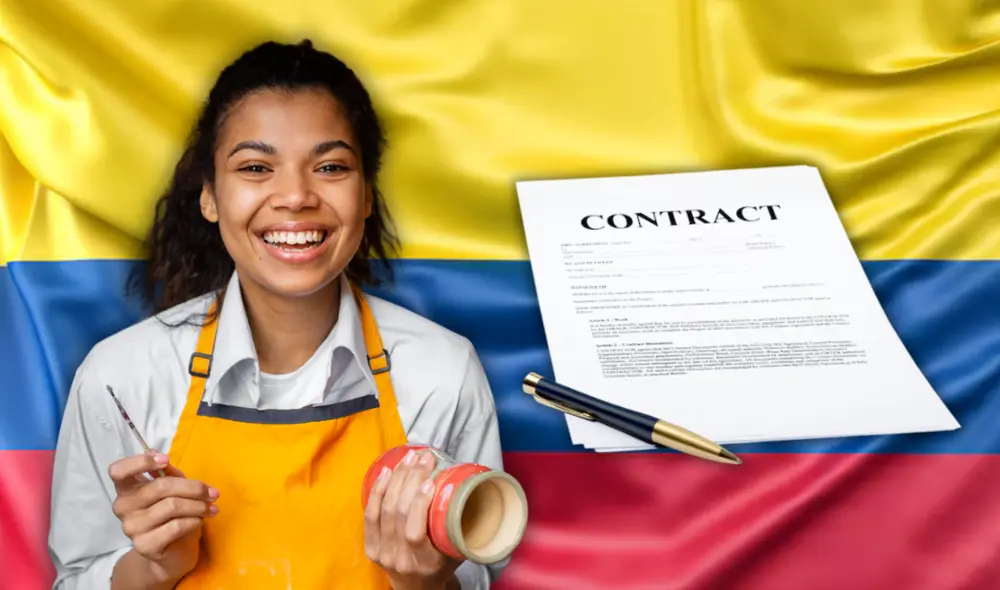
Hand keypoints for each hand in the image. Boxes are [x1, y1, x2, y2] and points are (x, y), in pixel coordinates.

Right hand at [108, 451, 218, 584]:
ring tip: (211, 508)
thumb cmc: (173, 514)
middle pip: (160, 487)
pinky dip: (194, 521)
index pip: (118, 471)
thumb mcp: (173, 489)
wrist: (173, 552)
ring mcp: (131, 527)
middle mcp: (123, 507)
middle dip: (193, 488)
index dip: (140, 462)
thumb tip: (162, 458)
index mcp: (126, 489)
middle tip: (213, 493)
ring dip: (198, 506)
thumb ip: (168, 473)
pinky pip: (176, 526)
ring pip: (171, 506)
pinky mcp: (144, 545)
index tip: (165, 460)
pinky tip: (199, 521)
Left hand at [364, 449, 461, 589]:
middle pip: (398, 513)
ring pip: (384, 509)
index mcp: (422, 562)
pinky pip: (369, 514)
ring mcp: (381, 552)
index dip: (420, 503)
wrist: (416, 589)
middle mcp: (398, 558)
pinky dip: (378, 489)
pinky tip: (386, 471)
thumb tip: (466, 486)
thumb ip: (460, 526)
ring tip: (409, 458)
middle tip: (423, 458)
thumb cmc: (442, 567)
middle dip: (410, 479)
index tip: (431, 480)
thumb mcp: (457, 551)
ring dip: (396, 478)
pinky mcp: (370, 545)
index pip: (414, 531)